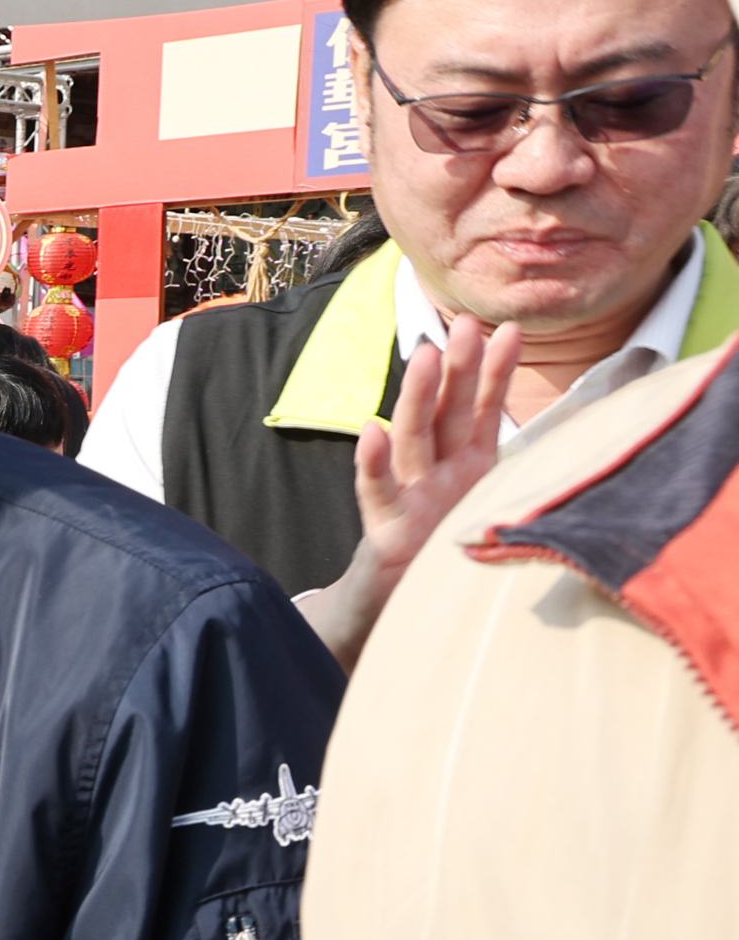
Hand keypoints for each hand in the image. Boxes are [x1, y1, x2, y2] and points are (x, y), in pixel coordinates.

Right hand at [308, 316, 517, 664]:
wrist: (400, 615)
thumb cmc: (448, 559)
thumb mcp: (489, 513)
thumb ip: (513, 480)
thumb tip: (569, 451)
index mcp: (465, 470)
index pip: (480, 411)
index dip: (493, 372)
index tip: (508, 330)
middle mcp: (436, 475)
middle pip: (447, 414)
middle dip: (457, 368)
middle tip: (467, 324)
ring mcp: (410, 498)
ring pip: (414, 439)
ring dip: (418, 397)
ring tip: (424, 355)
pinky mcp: (388, 531)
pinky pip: (378, 492)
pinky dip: (372, 463)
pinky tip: (370, 432)